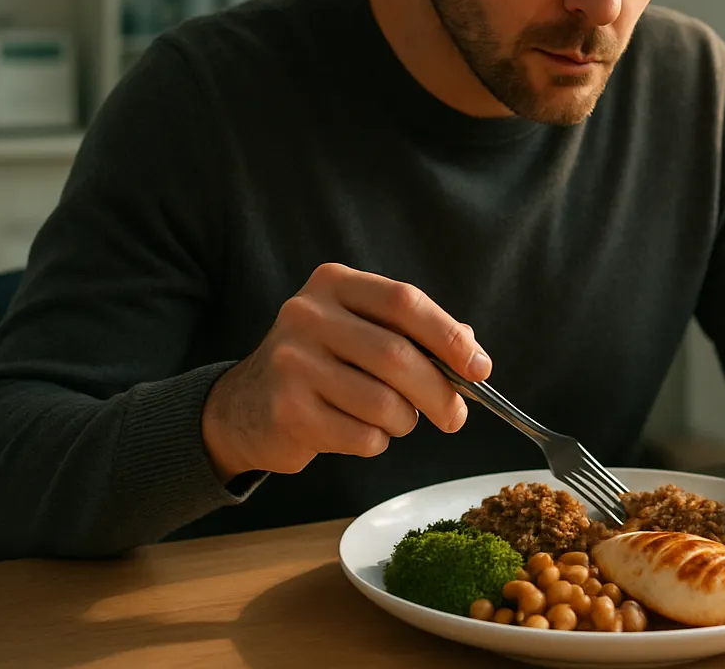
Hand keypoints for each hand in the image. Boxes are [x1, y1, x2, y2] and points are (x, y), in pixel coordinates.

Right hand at [201, 263, 489, 482]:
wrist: (245, 406)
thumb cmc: (322, 364)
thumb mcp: (361, 331)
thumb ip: (414, 334)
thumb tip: (472, 354)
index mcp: (334, 284)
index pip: (405, 302)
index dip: (448, 336)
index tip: (479, 368)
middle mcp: (308, 315)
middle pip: (398, 356)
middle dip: (440, 393)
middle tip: (455, 416)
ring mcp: (293, 362)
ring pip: (383, 402)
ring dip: (404, 421)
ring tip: (395, 420)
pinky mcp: (287, 410)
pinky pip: (361, 436)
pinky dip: (375, 441)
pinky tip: (359, 432)